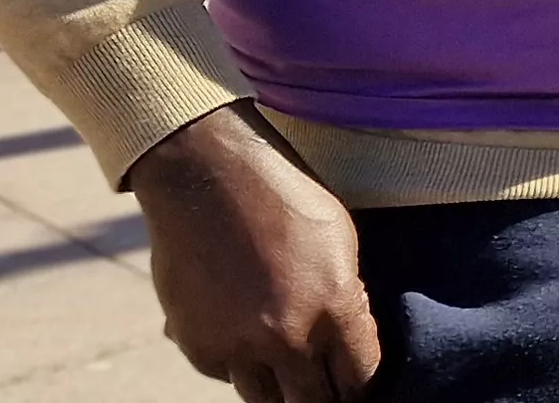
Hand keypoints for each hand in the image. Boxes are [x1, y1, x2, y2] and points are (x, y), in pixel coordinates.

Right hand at [129, 103, 382, 402]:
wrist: (206, 177)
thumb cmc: (282, 197)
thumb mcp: (340, 240)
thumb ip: (346, 297)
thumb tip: (347, 339)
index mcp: (335, 307)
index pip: (359, 379)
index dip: (360, 386)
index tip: (355, 385)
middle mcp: (288, 337)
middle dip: (321, 398)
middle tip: (321, 387)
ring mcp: (239, 346)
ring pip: (264, 399)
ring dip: (276, 387)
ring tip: (283, 369)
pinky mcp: (198, 345)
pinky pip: (224, 374)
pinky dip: (235, 364)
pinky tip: (241, 337)